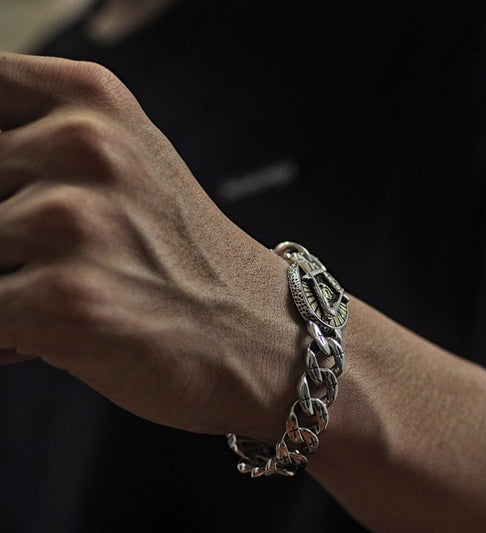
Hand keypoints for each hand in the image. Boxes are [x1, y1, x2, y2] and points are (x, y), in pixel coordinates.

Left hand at [0, 53, 300, 439]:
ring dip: (5, 284)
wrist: (253, 331)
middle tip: (46, 261)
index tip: (14, 194)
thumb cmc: (186, 257)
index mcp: (93, 101)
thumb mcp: (126, 169)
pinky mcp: (67, 298)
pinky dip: (7, 334)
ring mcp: (76, 220)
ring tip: (59, 299)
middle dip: (2, 236)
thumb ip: (39, 149)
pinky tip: (50, 337)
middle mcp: (86, 145)